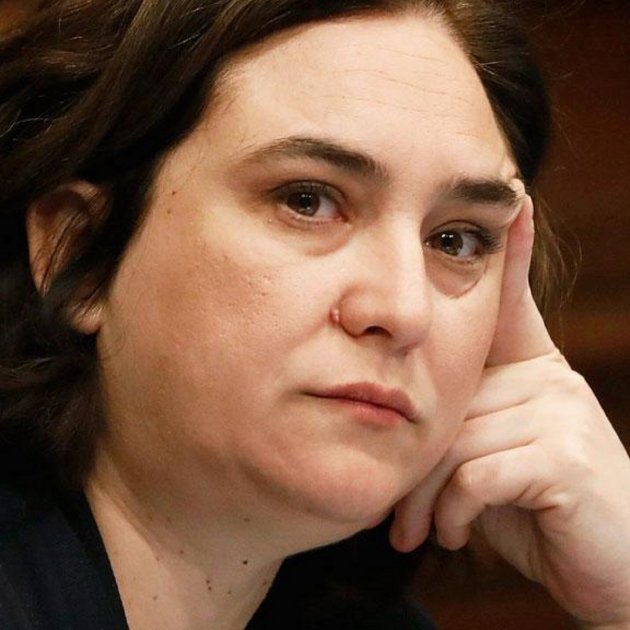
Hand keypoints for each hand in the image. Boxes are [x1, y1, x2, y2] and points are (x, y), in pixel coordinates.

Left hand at [390, 200, 629, 624]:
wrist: (608, 569)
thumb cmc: (534, 510)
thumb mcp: (491, 460)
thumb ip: (461, 428)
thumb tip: (404, 419)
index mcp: (531, 371)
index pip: (514, 299)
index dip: (512, 246)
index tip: (512, 191)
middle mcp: (548, 378)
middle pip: (446, 397)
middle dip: (414, 467)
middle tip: (398, 520)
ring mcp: (559, 412)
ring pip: (453, 440)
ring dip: (428, 501)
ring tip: (424, 533)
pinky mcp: (565, 455)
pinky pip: (475, 474)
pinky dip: (454, 513)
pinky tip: (458, 535)